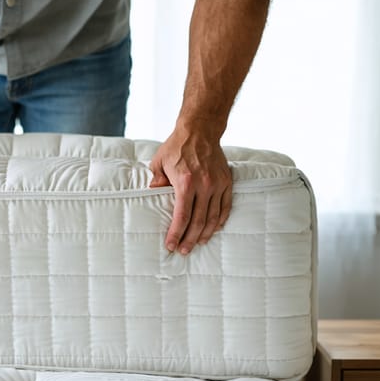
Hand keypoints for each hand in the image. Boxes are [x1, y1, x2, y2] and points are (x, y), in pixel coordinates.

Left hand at [149, 127, 231, 254]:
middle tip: (184, 251)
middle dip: (190, 239)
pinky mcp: (227, 181)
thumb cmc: (176, 146)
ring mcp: (217, 184)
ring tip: (198, 243)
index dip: (176, 234)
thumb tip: (152, 197)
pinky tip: (214, 229)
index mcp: (185, 182)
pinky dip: (220, 220)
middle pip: (198, 221)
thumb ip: (156, 182)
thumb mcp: (159, 163)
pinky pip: (225, 206)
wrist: (200, 129)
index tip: (171, 245)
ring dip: (205, 233)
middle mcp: (203, 185)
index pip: (181, 216)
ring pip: (213, 217)